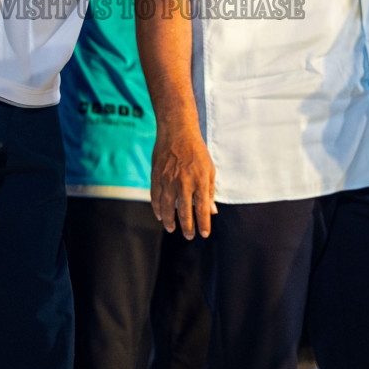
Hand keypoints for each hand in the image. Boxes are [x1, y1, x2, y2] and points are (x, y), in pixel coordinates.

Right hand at [150, 120, 216, 238]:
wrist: (177, 132)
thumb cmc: (196, 151)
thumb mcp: (209, 169)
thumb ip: (209, 191)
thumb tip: (212, 211)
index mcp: (199, 182)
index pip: (201, 210)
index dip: (203, 225)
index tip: (204, 234)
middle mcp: (184, 184)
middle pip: (184, 214)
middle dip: (187, 228)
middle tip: (189, 236)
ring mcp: (168, 181)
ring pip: (167, 209)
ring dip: (169, 222)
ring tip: (172, 229)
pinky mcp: (157, 177)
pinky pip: (156, 198)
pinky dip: (157, 209)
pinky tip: (160, 215)